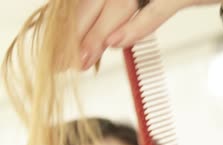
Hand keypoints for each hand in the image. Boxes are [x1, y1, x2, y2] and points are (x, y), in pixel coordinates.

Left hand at [78, 0, 222, 69]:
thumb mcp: (153, 0)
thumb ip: (129, 11)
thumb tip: (102, 37)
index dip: (78, 22)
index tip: (67, 47)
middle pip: (100, 0)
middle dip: (83, 32)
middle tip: (70, 60)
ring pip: (120, 5)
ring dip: (100, 34)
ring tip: (85, 58)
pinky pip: (154, 10)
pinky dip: (136, 28)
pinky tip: (116, 43)